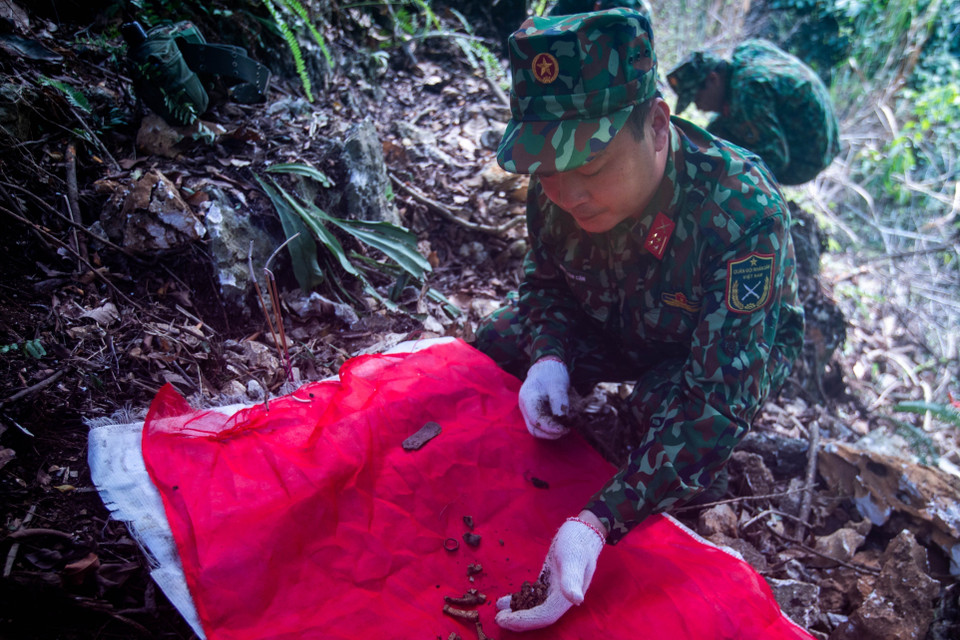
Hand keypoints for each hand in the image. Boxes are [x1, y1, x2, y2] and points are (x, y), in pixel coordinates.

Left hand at [495, 513, 605, 631]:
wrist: (583, 531)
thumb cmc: (578, 543)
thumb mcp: (573, 559)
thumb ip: (572, 579)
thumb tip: (576, 600)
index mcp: (567, 596)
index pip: (545, 615)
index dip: (526, 620)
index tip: (505, 619)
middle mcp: (562, 597)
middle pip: (539, 615)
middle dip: (519, 620)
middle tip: (498, 619)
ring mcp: (555, 590)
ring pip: (535, 607)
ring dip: (518, 611)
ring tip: (499, 610)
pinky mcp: (549, 582)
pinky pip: (534, 596)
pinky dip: (520, 599)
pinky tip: (506, 600)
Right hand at [518, 357, 569, 438]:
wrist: (546, 367)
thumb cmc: (551, 374)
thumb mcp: (558, 385)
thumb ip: (559, 401)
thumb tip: (562, 419)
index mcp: (528, 398)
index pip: (536, 419)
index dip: (551, 427)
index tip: (566, 428)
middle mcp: (524, 407)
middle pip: (534, 428)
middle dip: (550, 433)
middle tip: (567, 429)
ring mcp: (527, 411)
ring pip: (536, 429)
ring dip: (550, 432)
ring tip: (565, 427)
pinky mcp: (533, 413)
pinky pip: (539, 425)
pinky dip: (550, 427)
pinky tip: (561, 423)